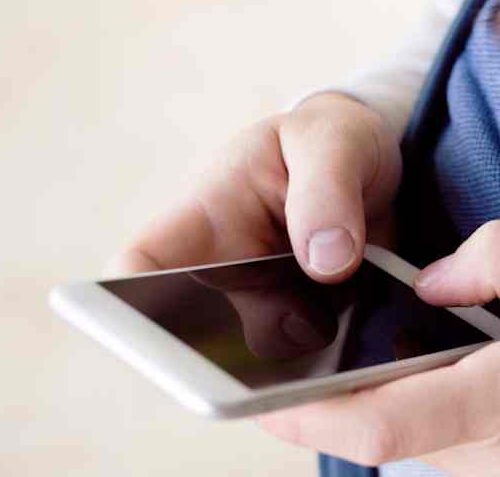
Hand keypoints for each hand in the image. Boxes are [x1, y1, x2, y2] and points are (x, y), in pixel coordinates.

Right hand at [109, 93, 401, 351]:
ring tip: (351, 295)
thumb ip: (326, 190)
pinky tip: (376, 319)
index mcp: (206, 218)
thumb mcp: (332, 140)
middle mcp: (229, 275)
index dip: (122, 302)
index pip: (141, 264)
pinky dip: (351, 350)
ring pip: (271, 360)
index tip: (146, 322)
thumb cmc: (331, 140)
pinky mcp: (319, 327)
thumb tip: (327, 262)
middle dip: (234, 356)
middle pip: (202, 339)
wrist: (376, 163)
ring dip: (313, 344)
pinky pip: (326, 358)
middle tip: (296, 326)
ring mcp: (272, 307)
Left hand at [257, 221, 499, 474]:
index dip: (299, 414)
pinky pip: (448, 453)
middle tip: (311, 338)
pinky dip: (429, 416)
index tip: (247, 393)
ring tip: (381, 347)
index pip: (378, 425)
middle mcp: (493, 461)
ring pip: (412, 445)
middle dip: (339, 392)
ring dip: (388, 401)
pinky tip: (454, 374)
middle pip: (381, 434)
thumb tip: (432, 283)